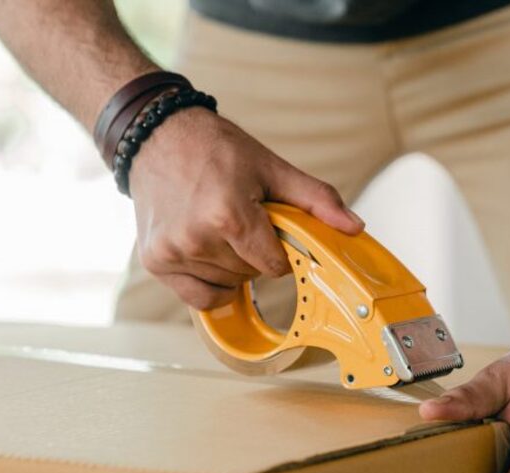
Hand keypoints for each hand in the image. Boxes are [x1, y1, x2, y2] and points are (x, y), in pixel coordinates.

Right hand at [127, 107, 363, 308]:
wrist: (156, 136)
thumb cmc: (215, 149)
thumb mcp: (272, 168)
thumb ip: (316, 200)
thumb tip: (354, 227)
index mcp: (228, 215)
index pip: (274, 265)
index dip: (279, 250)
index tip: (270, 228)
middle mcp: (196, 238)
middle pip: (250, 275)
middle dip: (254, 253)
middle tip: (240, 219)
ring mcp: (172, 252)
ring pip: (226, 285)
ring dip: (231, 265)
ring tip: (217, 226)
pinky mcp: (155, 261)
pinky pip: (198, 298)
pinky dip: (209, 284)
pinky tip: (207, 254)